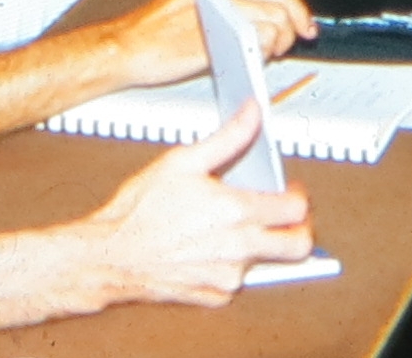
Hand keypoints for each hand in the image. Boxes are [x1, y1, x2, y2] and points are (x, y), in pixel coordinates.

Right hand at [85, 101, 312, 305]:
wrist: (111, 255)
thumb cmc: (139, 211)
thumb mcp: (182, 161)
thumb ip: (227, 138)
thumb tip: (251, 115)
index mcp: (237, 212)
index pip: (296, 209)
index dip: (298, 196)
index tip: (289, 190)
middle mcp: (239, 249)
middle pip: (299, 247)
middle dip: (300, 230)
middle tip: (287, 217)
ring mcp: (229, 277)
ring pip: (267, 263)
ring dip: (259, 246)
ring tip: (232, 227)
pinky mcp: (215, 296)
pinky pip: (238, 281)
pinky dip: (232, 265)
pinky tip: (210, 248)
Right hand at [110, 0, 317, 88]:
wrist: (127, 47)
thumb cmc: (155, 30)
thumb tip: (265, 8)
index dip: (291, 2)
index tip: (299, 19)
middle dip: (295, 17)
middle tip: (295, 36)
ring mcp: (218, 3)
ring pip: (275, 16)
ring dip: (280, 37)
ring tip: (269, 50)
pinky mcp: (219, 30)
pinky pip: (262, 36)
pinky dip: (267, 49)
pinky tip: (255, 55)